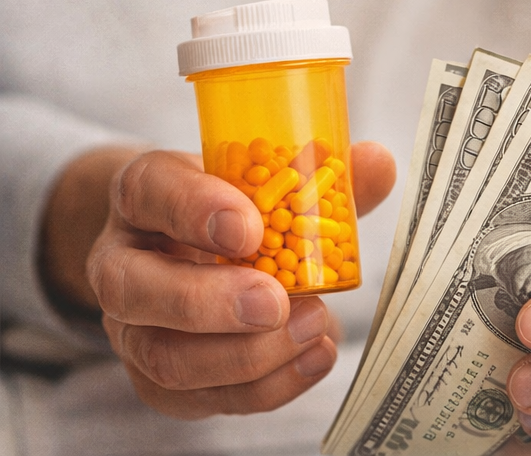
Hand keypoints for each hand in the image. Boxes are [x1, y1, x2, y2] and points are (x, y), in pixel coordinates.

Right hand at [47, 143, 394, 417]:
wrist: (190, 251)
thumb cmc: (233, 207)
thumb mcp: (264, 179)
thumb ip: (320, 176)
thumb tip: (377, 163)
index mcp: (144, 194)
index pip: (150, 191)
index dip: (195, 210)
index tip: (249, 227)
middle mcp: (122, 262)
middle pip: (134, 290)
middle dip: (209, 303)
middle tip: (276, 300)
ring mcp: (134, 328)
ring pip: (165, 358)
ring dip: (246, 354)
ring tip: (314, 325)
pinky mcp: (159, 380)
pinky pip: (201, 398)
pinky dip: (266, 386)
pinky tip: (315, 356)